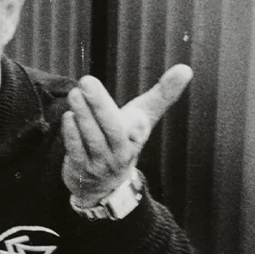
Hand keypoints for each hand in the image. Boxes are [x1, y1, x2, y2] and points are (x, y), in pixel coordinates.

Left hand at [60, 64, 193, 206]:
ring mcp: (101, 163)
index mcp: (137, 137)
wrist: (105, 184)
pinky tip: (68, 116)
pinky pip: (76, 151)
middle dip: (99, 105)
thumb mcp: (143, 118)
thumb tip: (186, 69)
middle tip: (87, 81)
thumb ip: (162, 94)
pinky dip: (71, 134)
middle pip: (112, 129)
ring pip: (92, 139)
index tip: (153, 97)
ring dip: (83, 116)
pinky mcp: (81, 170)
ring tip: (75, 94)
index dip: (142, 116)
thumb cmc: (124, 140)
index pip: (141, 123)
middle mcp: (121, 152)